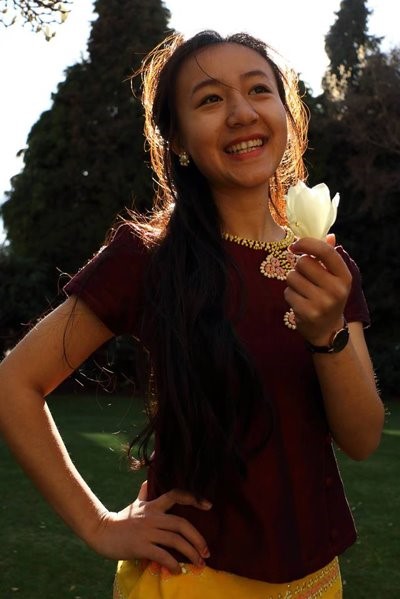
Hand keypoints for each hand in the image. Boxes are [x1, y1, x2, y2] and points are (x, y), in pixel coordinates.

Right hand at [87, 481, 211, 573]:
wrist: (101, 532)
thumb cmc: (120, 519)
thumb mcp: (134, 504)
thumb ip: (143, 494)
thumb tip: (146, 482)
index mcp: (153, 506)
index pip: (176, 495)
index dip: (193, 498)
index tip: (208, 505)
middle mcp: (153, 516)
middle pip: (181, 523)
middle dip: (197, 538)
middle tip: (207, 551)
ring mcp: (147, 531)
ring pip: (175, 540)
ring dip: (191, 553)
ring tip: (199, 563)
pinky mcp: (141, 546)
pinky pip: (162, 554)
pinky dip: (173, 564)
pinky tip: (177, 570)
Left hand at [284, 235, 351, 344]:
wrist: (328, 330)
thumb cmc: (329, 297)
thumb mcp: (335, 278)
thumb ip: (330, 257)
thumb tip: (328, 235)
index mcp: (344, 277)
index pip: (325, 252)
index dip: (307, 243)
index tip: (295, 245)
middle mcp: (336, 289)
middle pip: (303, 262)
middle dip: (299, 267)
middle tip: (305, 278)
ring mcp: (322, 302)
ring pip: (292, 277)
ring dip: (293, 282)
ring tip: (303, 291)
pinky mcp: (307, 313)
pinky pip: (287, 292)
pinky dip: (290, 295)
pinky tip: (300, 302)